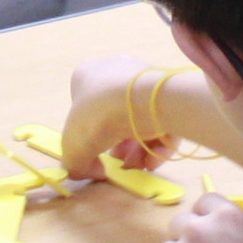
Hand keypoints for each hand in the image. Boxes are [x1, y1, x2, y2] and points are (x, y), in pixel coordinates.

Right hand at [64, 55, 175, 176]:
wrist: (143, 100)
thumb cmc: (99, 117)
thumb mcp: (73, 149)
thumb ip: (74, 165)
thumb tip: (90, 170)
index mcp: (87, 76)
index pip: (83, 111)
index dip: (88, 139)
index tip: (96, 157)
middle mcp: (115, 72)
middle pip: (114, 120)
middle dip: (118, 148)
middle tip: (122, 164)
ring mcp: (144, 81)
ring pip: (139, 122)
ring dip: (138, 150)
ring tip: (139, 165)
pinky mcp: (169, 93)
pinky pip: (161, 122)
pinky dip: (157, 145)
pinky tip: (153, 161)